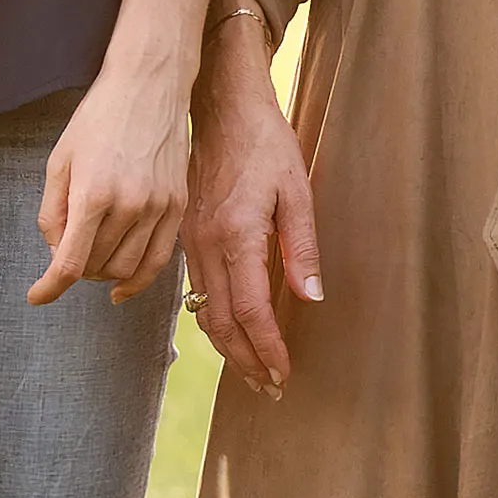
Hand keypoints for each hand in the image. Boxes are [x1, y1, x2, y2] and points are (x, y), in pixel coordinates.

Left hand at [31, 51, 196, 308]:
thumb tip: (56, 252)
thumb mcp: (60, 160)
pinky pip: (159, 260)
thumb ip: (52, 212)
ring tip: (92, 257)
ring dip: (102, 273)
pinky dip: (138, 280)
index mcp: (92, 195)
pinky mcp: (178, 205)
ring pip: (125, 268)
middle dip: (74, 268)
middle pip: (95, 267)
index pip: (69, 264)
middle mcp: (129, 206)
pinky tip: (122, 287)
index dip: (48, 288)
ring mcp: (158, 207)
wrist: (150, 85)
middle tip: (66, 251)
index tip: (36, 296)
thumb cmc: (98, 118)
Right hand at [182, 8, 323, 376]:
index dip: (267, 349)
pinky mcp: (187, 237)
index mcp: (238, 235)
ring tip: (253, 372)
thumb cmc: (266, 145)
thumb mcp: (297, 190)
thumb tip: (310, 298)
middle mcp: (207, 245)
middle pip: (221, 323)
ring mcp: (191, 242)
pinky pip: (196, 291)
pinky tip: (230, 333)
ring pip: (203, 312)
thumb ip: (302, 248)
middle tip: (271, 388)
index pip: (250, 311)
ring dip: (228, 348)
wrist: (222, 109)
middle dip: (246, 362)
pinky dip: (213, 321)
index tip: (283, 374)